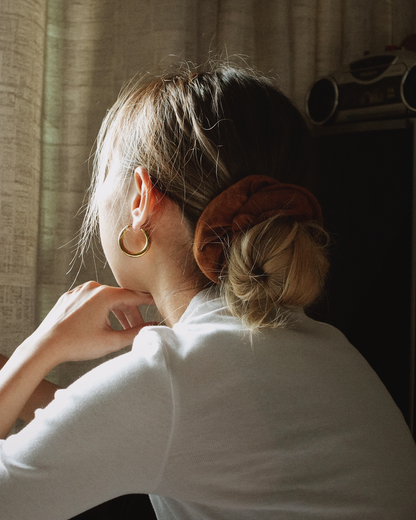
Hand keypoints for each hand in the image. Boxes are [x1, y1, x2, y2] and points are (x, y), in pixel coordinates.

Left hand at [30, 281, 155, 365]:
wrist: (45, 346)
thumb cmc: (77, 344)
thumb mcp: (111, 341)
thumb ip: (134, 333)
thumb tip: (151, 327)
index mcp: (105, 295)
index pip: (134, 296)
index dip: (147, 301)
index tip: (158, 303)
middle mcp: (92, 288)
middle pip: (119, 298)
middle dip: (130, 313)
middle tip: (137, 327)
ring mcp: (79, 291)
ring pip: (105, 299)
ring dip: (115, 313)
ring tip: (120, 329)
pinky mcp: (69, 297)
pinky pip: (90, 300)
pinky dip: (100, 310)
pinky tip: (100, 324)